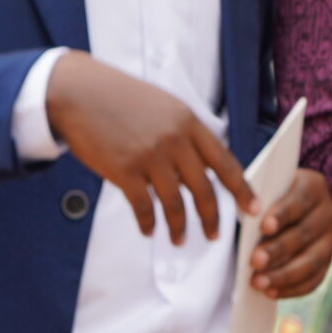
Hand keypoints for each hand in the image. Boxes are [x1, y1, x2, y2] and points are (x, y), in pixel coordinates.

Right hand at [45, 52, 253, 244]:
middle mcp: (174, 140)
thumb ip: (185, 133)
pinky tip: (148, 230)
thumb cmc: (120, 98)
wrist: (79, 92)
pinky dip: (148, 222)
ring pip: (175, 203)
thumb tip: (201, 166)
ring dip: (179, 227)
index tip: (252, 208)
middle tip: (214, 236)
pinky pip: (144, 206)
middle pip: (203, 189)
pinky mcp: (124, 171)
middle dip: (212, 217)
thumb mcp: (164, 106)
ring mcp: (149, 156)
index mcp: (188, 122)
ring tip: (179, 240)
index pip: (225, 162)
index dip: (241, 189)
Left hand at [252, 168, 331, 298]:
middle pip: (304, 233)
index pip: (299, 199)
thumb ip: (260, 203)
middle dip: (278, 250)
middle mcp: (329, 211)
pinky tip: (271, 293)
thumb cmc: (272, 196)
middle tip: (254, 261)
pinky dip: (293, 288)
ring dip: (284, 275)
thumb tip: (248, 228)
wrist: (295, 206)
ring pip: (312, 260)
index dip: (282, 214)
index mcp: (313, 186)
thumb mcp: (268, 190)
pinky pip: (315, 278)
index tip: (264, 227)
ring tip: (258, 283)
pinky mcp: (329, 259)